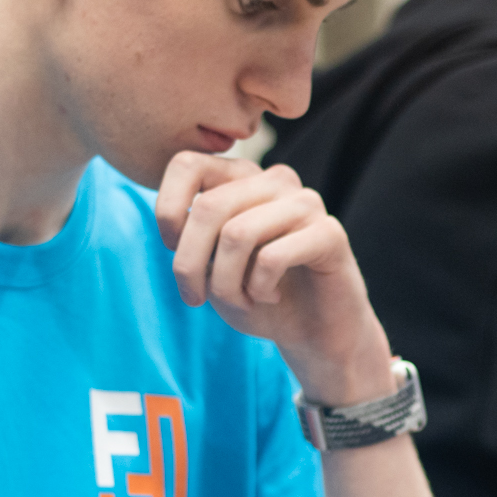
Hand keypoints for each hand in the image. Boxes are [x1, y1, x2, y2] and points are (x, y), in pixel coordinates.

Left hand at [155, 153, 394, 406]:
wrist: (313, 331)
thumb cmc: (257, 295)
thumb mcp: (210, 265)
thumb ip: (190, 236)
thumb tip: (175, 220)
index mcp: (242, 178)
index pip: (187, 165)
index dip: (167, 210)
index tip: (172, 249)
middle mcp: (274, 180)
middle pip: (208, 207)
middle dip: (189, 263)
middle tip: (194, 298)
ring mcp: (305, 203)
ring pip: (237, 234)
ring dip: (226, 284)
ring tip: (240, 301)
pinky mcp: (329, 233)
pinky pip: (272, 258)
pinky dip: (258, 289)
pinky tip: (269, 297)